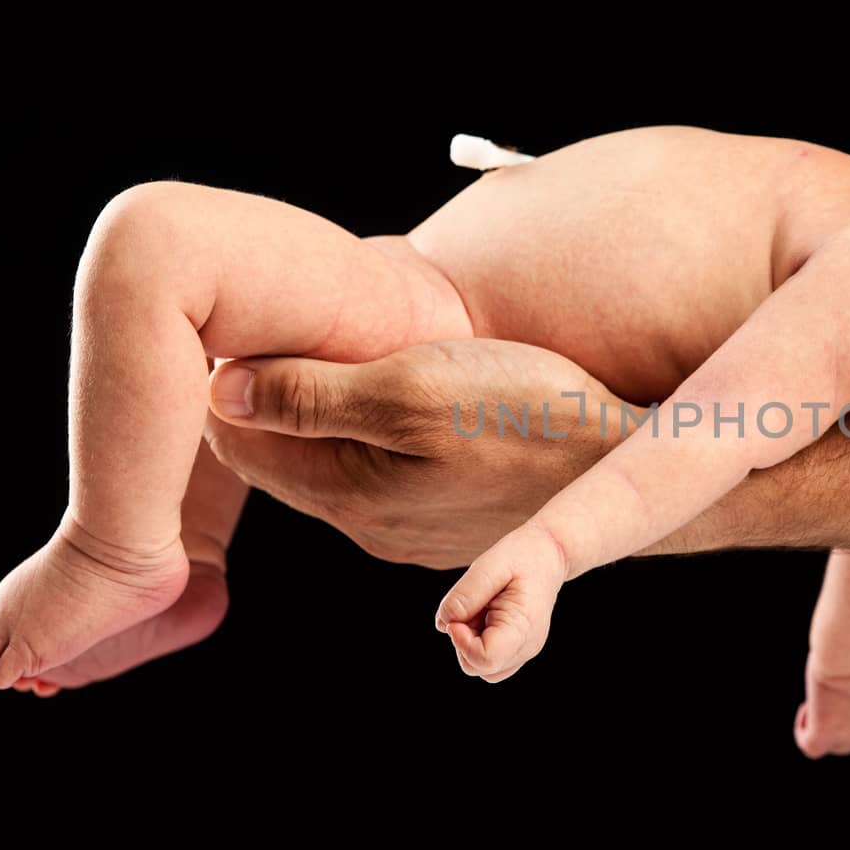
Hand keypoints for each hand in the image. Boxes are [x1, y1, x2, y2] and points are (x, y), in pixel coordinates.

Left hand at [201, 338, 620, 569]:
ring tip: (346, 349)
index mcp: (347, 494)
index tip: (247, 321)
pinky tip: (399, 392)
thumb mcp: (415, 387)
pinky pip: (377, 470)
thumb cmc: (531, 414)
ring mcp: (409, 529)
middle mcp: (368, 525)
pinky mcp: (446, 518)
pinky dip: (368, 429)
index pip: (234, 439)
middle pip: (274, 452)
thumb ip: (313, 392)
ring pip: (325, 460)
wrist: (629, 459)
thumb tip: (221, 388)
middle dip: (267, 393)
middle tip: (289, 324)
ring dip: (320, 409)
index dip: (225, 376)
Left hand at [433, 523, 567, 681]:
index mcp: (524, 626)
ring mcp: (523, 651)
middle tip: (472, 607)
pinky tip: (485, 617)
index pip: (485, 659)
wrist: (549, 554)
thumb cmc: (523, 556)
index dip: (461, 642)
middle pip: (478, 667)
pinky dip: (476, 642)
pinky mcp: (516, 649)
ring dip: (468, 642)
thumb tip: (445, 623)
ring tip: (481, 610)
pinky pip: (487, 660)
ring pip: (480, 667)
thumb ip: (466, 595)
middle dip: (462, 640)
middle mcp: (526, 646)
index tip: (458, 618)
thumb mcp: (491, 564)